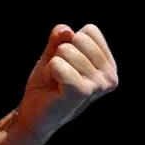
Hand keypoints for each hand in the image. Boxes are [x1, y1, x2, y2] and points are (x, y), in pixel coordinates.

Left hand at [13, 23, 118, 144]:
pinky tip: (54, 88)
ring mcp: (98, 86)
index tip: (67, 63)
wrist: (34, 113)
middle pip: (78, 38)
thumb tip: (67, 31)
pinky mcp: (82, 92)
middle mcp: (109, 76)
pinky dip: (49, 72)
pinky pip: (58, 64)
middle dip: (60, 53)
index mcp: (109, 66)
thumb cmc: (47, 82)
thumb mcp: (54, 53)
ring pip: (66, 50)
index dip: (70, 42)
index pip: (90, 31)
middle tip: (59, 74)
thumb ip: (60, 37)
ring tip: (57, 82)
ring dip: (53, 65)